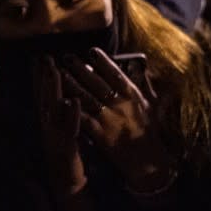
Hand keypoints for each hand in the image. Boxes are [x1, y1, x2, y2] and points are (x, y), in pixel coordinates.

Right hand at [35, 56, 86, 194]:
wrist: (67, 184)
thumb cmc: (69, 154)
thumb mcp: (64, 129)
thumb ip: (62, 112)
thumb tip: (65, 92)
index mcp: (48, 122)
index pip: (42, 95)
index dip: (39, 76)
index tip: (38, 58)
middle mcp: (48, 127)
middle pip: (44, 97)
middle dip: (44, 77)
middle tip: (45, 58)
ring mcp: (55, 136)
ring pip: (53, 109)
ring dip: (53, 90)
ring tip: (55, 71)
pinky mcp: (67, 147)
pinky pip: (69, 128)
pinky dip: (71, 114)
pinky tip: (73, 100)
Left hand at [58, 49, 174, 192]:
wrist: (148, 160)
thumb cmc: (150, 130)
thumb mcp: (151, 104)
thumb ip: (144, 84)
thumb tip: (140, 66)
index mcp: (132, 95)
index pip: (116, 74)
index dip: (103, 61)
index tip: (91, 50)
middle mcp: (120, 104)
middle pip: (97, 82)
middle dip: (81, 68)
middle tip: (67, 56)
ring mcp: (109, 119)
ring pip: (87, 98)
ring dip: (72, 85)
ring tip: (59, 73)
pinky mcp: (100, 134)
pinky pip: (84, 119)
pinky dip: (73, 110)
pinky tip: (62, 101)